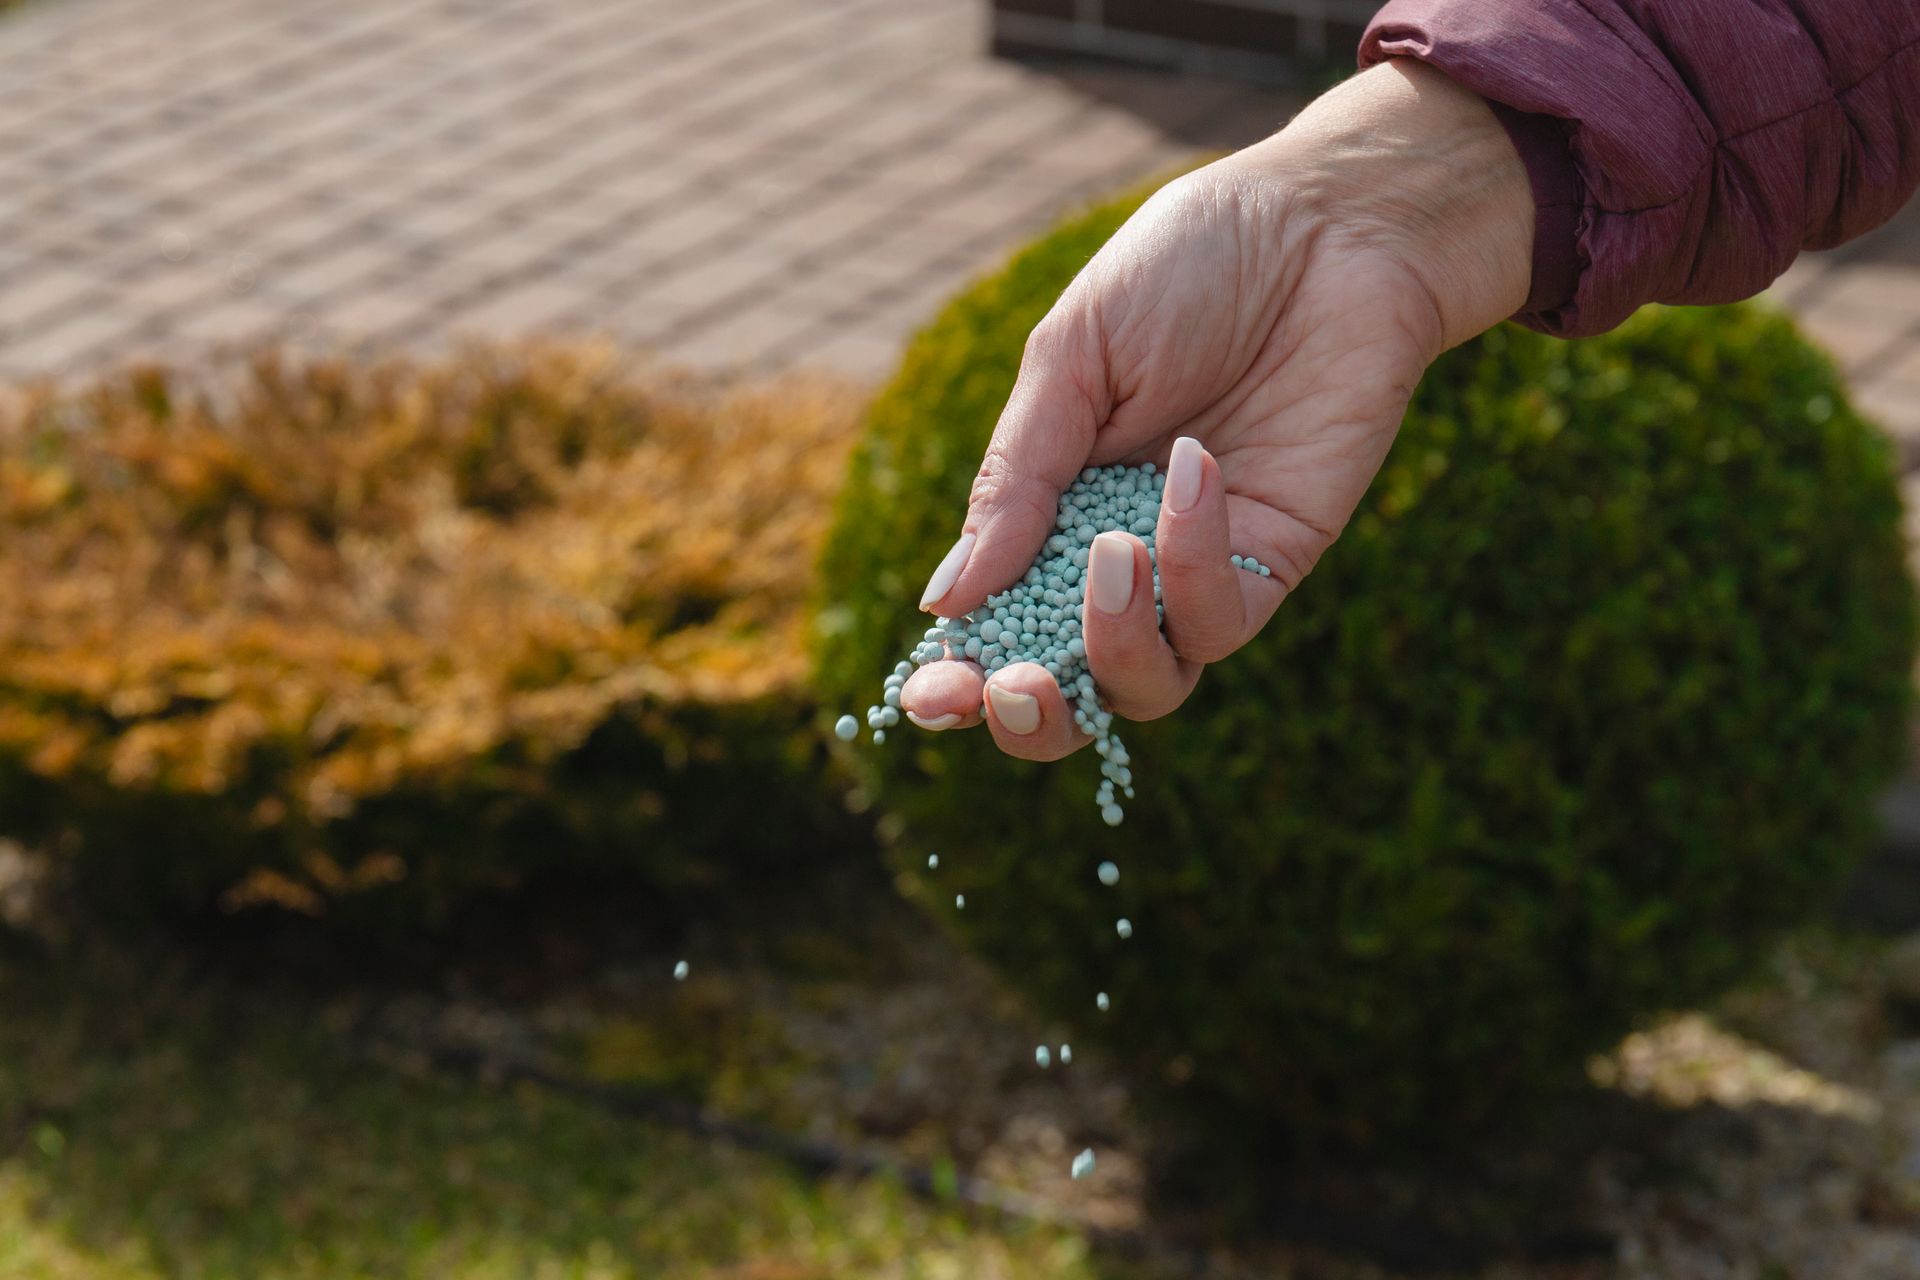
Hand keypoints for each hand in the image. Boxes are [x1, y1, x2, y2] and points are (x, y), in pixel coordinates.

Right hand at [902, 59, 1534, 758]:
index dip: (959, 677)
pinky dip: (1195, 561)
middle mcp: (1118, 560)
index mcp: (1047, 512)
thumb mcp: (1070, 359)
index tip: (930, 695)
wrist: (1325, 224)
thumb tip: (944, 601)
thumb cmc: (1187, 270)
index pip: (994, 625)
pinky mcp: (1276, 563)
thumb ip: (1014, 481)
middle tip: (1012, 685)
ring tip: (1110, 552)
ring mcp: (1198, 571)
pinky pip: (1222, 618)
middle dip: (1032, 715)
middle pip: (1069, 692)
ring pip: (1148, 685)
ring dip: (1113, 645)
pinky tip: (1193, 467)